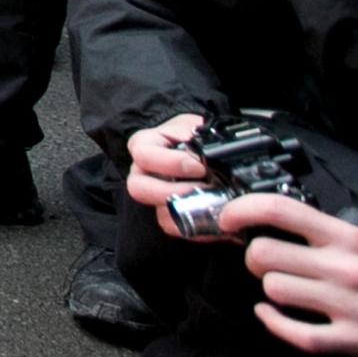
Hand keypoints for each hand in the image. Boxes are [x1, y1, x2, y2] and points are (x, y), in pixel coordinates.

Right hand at [125, 113, 214, 233]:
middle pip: (139, 188)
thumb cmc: (192, 135)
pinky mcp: (169, 215)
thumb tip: (211, 147)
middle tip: (203, 187)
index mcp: (144, 146)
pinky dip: (198, 229)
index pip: (143, 155)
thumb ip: (198, 134)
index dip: (169, 163)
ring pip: (157, 212)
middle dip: (172, 192)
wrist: (199, 149)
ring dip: (186, 212)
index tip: (197, 166)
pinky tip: (218, 223)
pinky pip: (176, 228)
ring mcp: (154, 197)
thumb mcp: (193, 126)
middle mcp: (142, 173)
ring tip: (212, 205)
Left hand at [231, 195, 357, 356]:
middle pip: (264, 253)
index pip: (281, 210)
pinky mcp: (357, 341)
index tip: (227, 217)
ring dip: (271, 291)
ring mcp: (350, 306)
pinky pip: (296, 333)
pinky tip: (273, 315)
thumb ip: (329, 237)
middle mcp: (347, 268)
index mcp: (350, 238)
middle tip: (263, 262)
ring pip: (274, 290)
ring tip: (284, 291)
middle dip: (253, 257)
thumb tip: (277, 229)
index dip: (242, 210)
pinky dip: (276, 323)